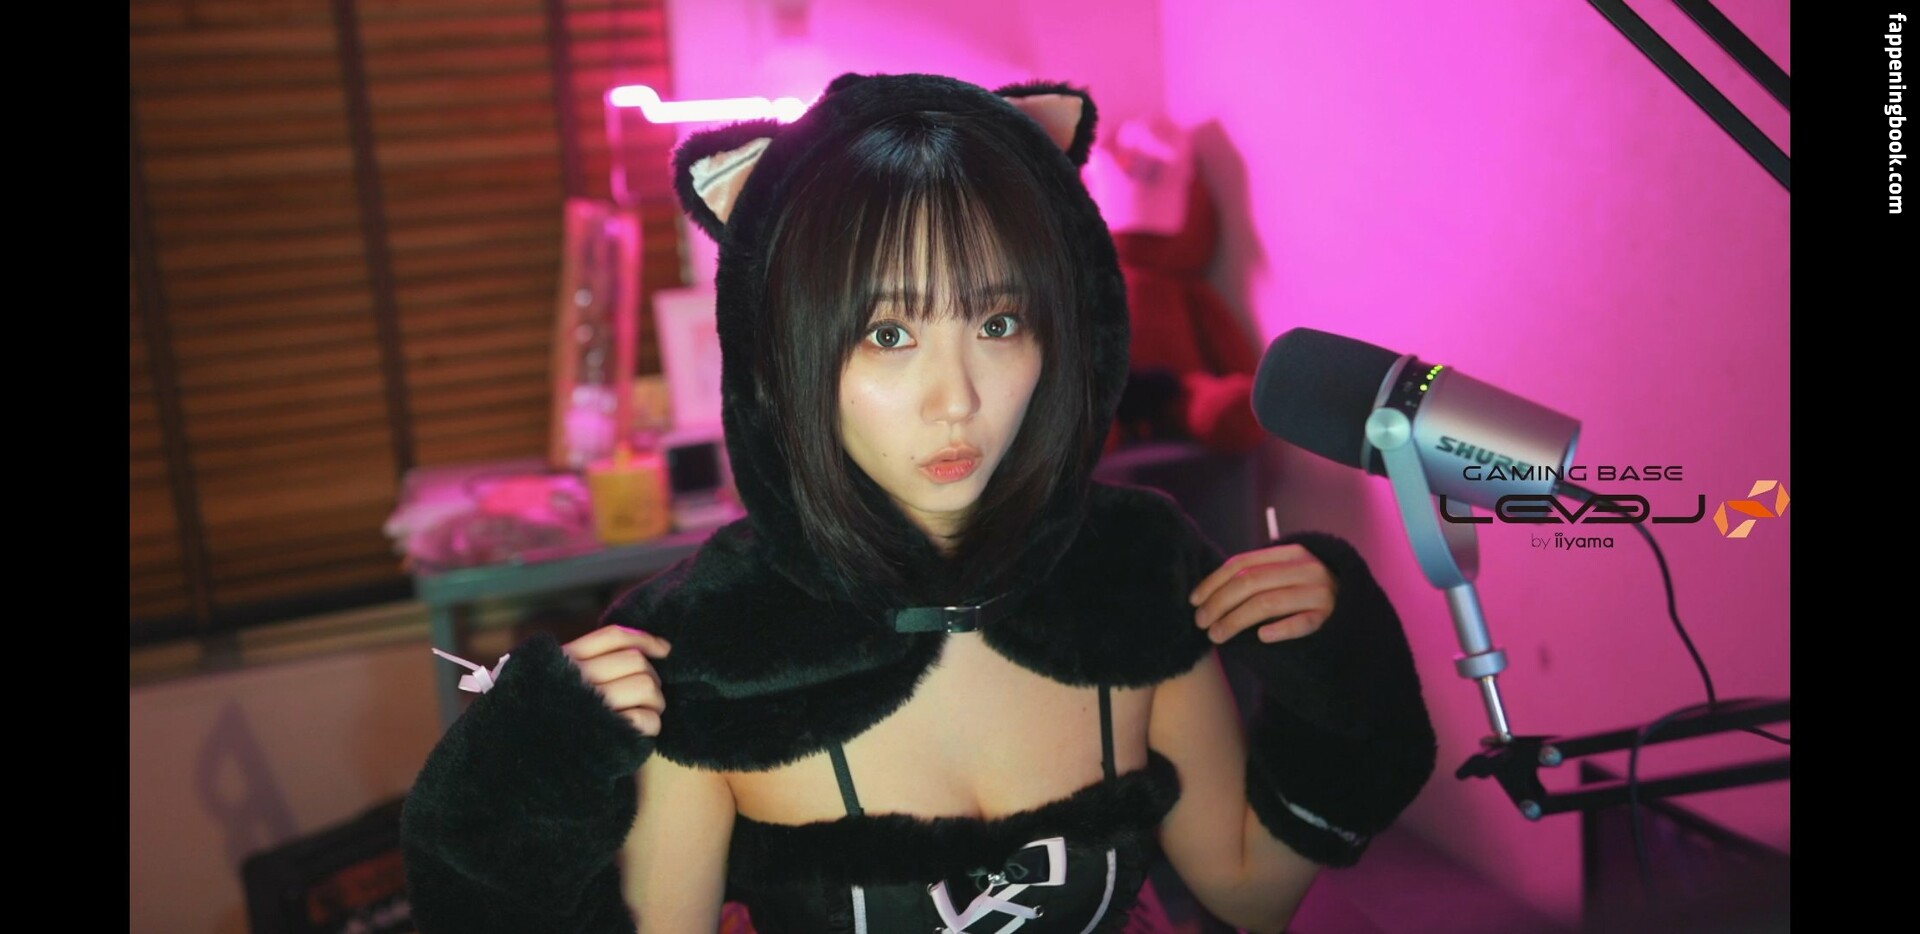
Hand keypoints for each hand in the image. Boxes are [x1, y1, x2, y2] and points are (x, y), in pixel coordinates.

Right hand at [562, 624, 672, 735]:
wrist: (529, 763)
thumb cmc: (551, 718)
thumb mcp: (557, 680)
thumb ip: (589, 661)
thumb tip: (656, 647)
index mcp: (565, 659)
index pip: (614, 636)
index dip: (645, 640)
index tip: (664, 650)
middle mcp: (577, 677)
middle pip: (636, 661)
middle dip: (652, 677)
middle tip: (647, 696)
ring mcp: (592, 704)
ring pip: (645, 686)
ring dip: (655, 702)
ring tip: (646, 713)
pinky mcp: (607, 731)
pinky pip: (645, 718)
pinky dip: (652, 724)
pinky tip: (641, 732)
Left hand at [1188, 544, 1337, 644]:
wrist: (1353, 619)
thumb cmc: (1307, 600)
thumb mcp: (1286, 578)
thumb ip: (1258, 576)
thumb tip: (1207, 591)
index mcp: (1292, 554)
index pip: (1243, 563)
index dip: (1213, 582)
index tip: (1194, 601)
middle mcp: (1308, 569)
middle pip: (1251, 582)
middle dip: (1219, 603)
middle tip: (1201, 622)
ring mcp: (1322, 592)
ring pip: (1268, 603)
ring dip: (1236, 620)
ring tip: (1217, 635)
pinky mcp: (1331, 618)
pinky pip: (1301, 623)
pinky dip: (1279, 629)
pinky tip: (1261, 637)